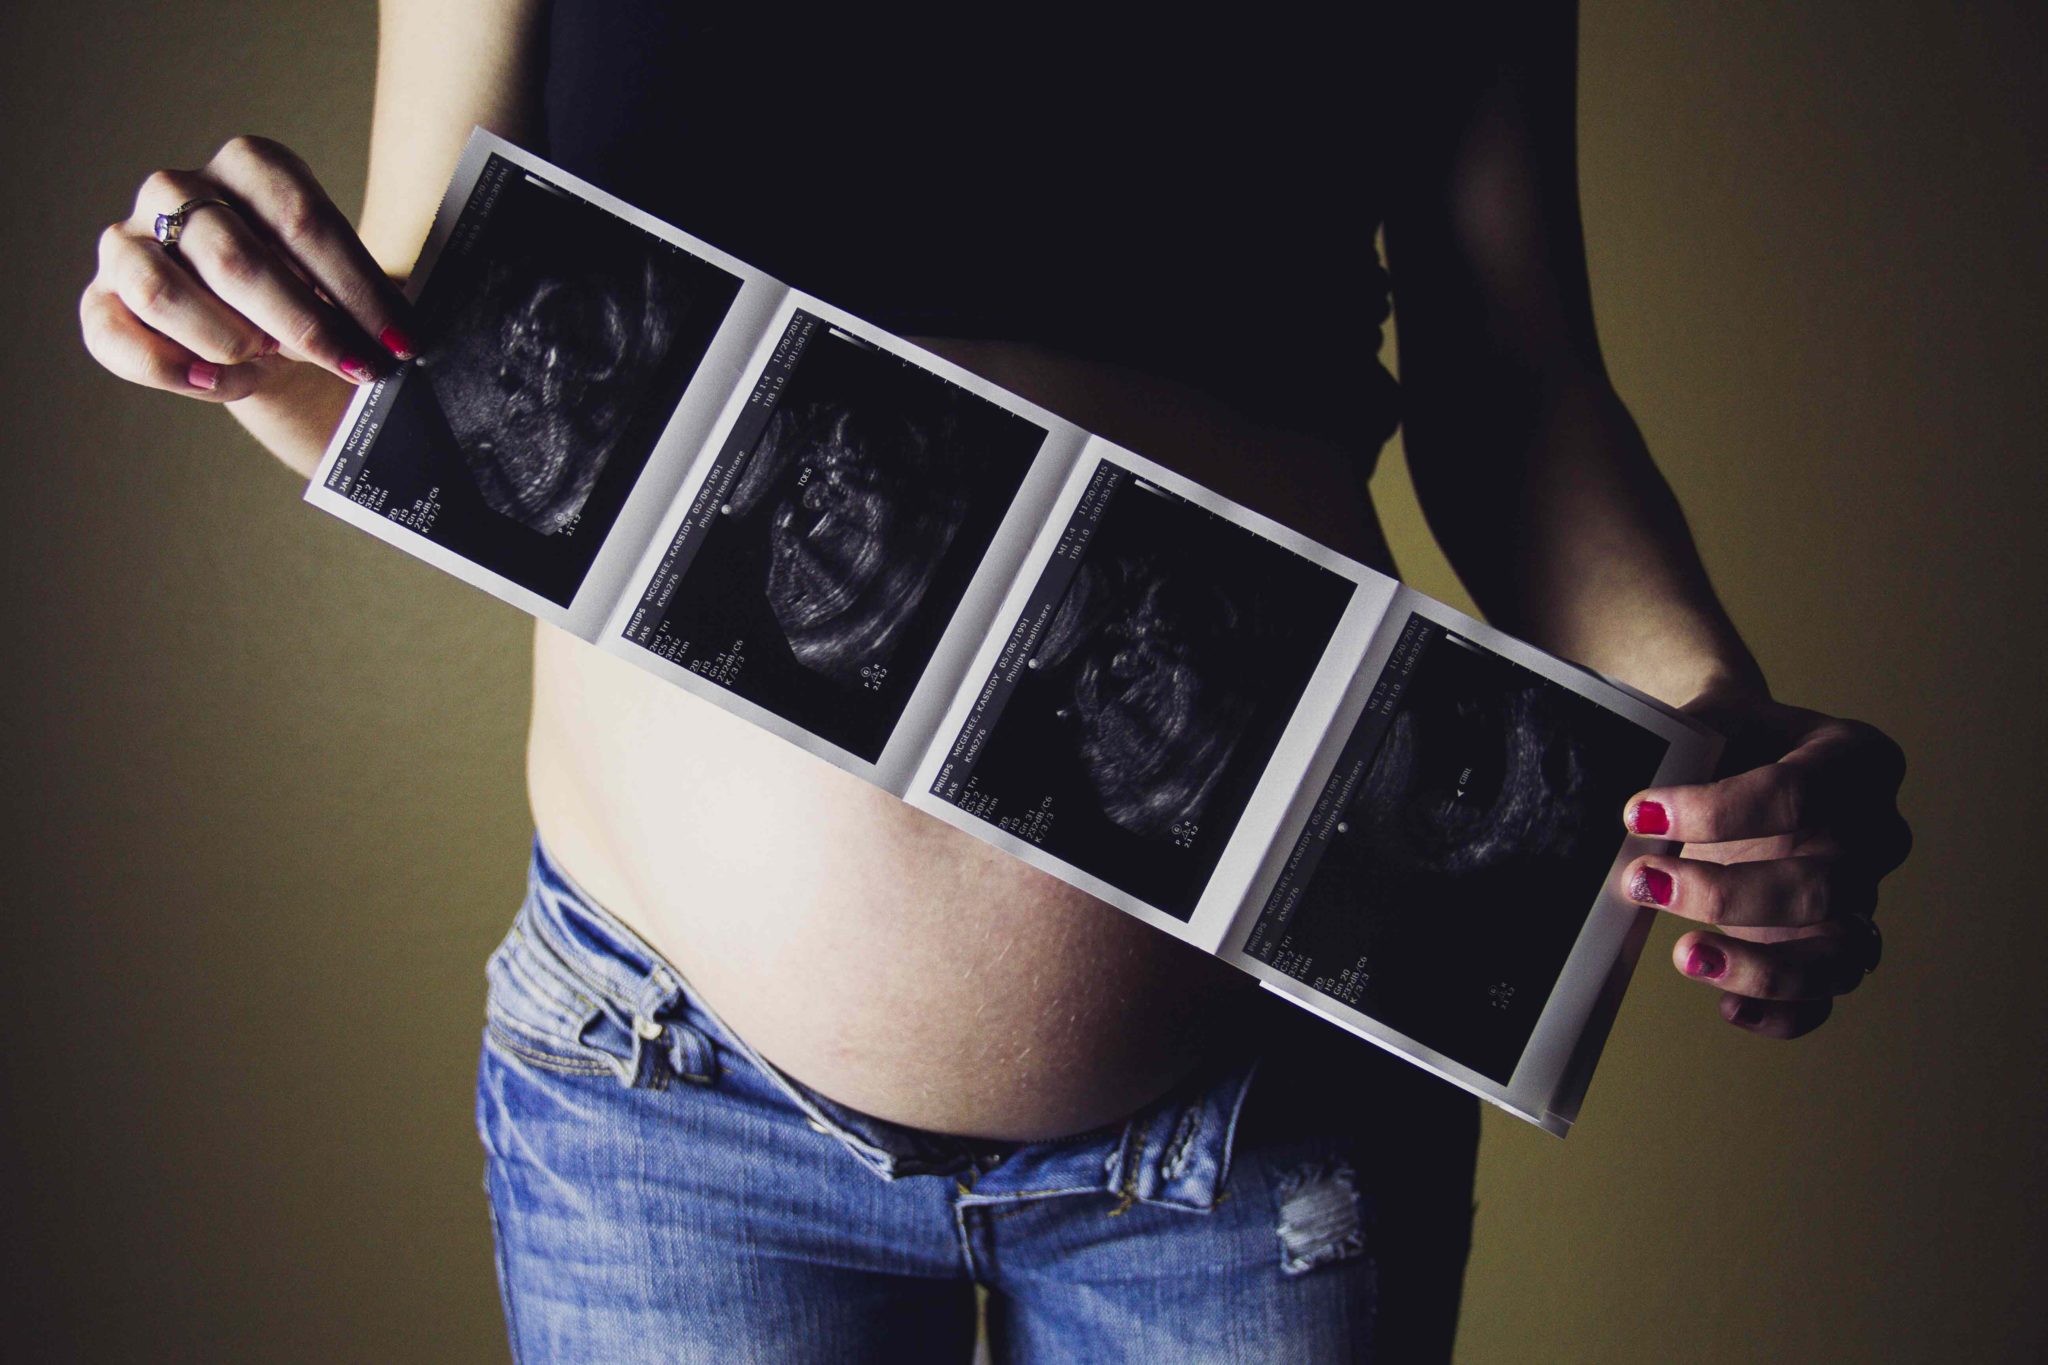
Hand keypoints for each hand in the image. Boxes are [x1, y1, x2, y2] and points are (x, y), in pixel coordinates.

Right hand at [79, 135, 414, 401]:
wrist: (266, 330)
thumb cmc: (314, 295)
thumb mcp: (348, 280)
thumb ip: (371, 293)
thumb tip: (406, 333)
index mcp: (249, 165)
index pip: (303, 220)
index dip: (356, 288)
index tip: (400, 341)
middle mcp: (177, 190)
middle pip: (237, 261)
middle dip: (307, 327)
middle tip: (357, 368)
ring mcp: (128, 243)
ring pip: (164, 294)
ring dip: (230, 342)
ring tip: (270, 360)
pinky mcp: (101, 300)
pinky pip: (118, 338)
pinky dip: (178, 371)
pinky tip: (227, 383)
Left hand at [1619, 689, 1910, 1038]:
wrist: (1743, 758)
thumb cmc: (1731, 739)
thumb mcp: (1716, 720)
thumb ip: (1684, 750)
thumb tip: (1628, 814)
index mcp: (1856, 761)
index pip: (1798, 794)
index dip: (1717, 811)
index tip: (1639, 815)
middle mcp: (1875, 833)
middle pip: (1821, 884)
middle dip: (1725, 893)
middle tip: (1642, 881)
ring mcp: (1863, 896)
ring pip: (1837, 953)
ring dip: (1761, 967)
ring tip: (1686, 955)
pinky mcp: (1837, 947)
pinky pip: (1826, 996)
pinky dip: (1783, 1012)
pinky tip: (1728, 1008)